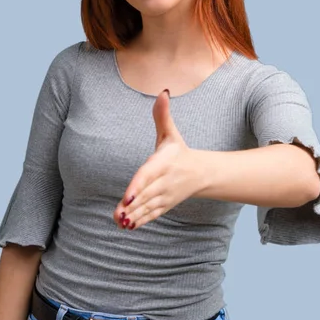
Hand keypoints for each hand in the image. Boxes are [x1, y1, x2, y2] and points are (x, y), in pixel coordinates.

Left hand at [113, 89, 200, 229]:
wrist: (201, 173)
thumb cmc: (179, 151)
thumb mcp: (171, 133)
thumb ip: (162, 115)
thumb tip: (163, 92)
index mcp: (163, 163)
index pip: (148, 175)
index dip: (138, 186)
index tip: (128, 197)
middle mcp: (164, 181)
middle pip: (146, 195)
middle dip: (132, 205)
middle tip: (118, 213)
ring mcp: (165, 195)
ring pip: (148, 207)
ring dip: (133, 216)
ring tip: (119, 221)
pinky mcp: (164, 205)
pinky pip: (151, 215)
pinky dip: (140, 221)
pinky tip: (126, 227)